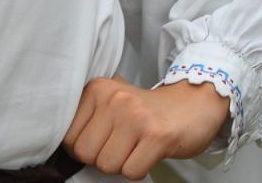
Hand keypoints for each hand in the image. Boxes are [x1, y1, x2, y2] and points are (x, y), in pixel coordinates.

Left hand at [64, 76, 230, 178]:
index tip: (102, 142)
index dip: (84, 148)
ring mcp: (135, 116)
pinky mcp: (157, 135)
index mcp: (97, 89)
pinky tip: (148, 153)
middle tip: (121, 147)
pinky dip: (139, 170)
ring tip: (135, 148)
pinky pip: (131, 172)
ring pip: (107, 165)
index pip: (69, 137)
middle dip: (102, 159)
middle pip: (85, 153)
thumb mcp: (114, 101)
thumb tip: (67, 148)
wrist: (194, 102)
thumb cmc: (149, 110)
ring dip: (121, 165)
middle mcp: (114, 99)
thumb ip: (90, 118)